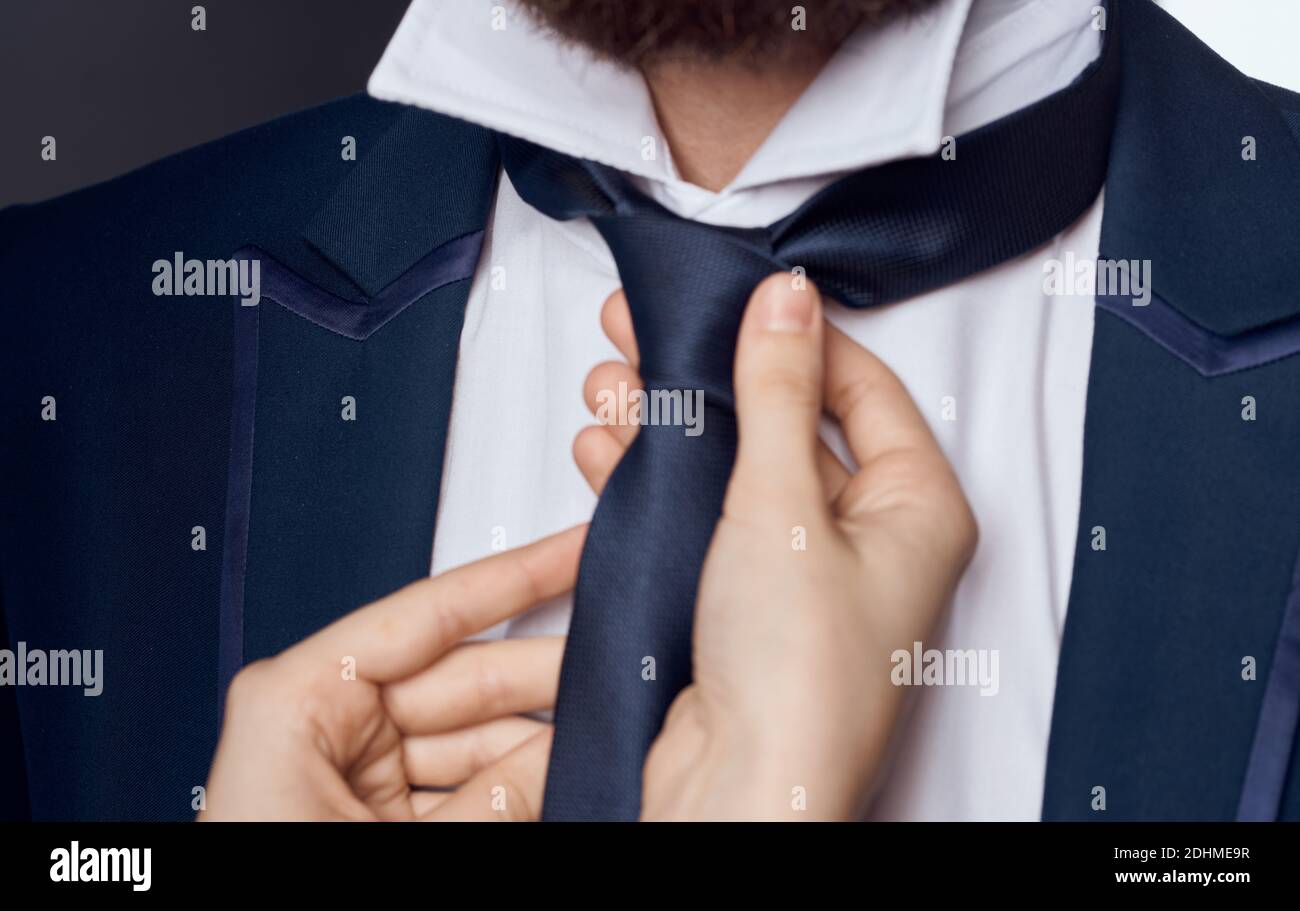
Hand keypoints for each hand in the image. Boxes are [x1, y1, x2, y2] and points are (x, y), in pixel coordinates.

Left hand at [197, 525, 584, 820]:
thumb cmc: (274, 901)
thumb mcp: (399, 849)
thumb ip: (491, 799)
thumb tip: (564, 750)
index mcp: (299, 703)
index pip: (428, 615)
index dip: (516, 577)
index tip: (573, 550)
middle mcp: (324, 728)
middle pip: (463, 678)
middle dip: (546, 678)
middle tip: (619, 667)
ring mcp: (350, 775)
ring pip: (473, 738)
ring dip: (539, 742)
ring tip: (602, 737)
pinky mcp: (371, 817)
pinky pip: (460, 784)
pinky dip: (512, 787)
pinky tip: (562, 777)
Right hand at [575, 275, 976, 819]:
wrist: (741, 792)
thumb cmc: (798, 677)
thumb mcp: (784, 505)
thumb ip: (779, 394)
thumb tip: (784, 303)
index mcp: (918, 507)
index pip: (861, 386)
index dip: (796, 336)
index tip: (740, 298)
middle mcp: (870, 538)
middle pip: (790, 421)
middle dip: (711, 375)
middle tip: (651, 328)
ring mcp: (807, 570)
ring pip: (738, 467)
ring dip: (673, 424)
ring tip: (613, 384)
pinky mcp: (751, 600)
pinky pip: (708, 516)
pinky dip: (659, 480)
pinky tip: (611, 450)